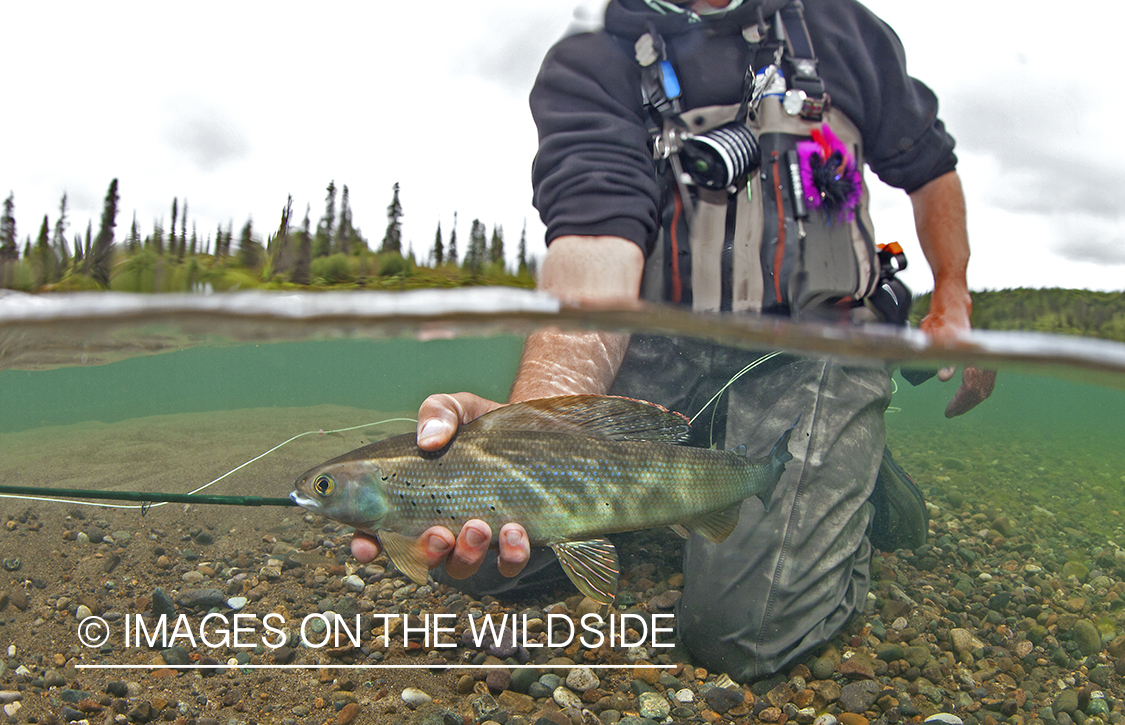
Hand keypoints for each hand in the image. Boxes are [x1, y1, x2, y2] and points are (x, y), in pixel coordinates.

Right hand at [350, 392, 531, 577]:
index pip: (380, 532)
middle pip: (422, 558)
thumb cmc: (483, 423)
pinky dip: (510, 556)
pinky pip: (508, 565)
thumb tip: (429, 440)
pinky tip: (515, 532)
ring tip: (479, 527)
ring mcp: (476, 539)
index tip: (366, 547)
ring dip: (466, 555)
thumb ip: (437, 412)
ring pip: (461, 566)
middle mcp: (442, 525)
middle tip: (440, 533)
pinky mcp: (511, 543)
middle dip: (427, 552)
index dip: (366, 546)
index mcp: (414, 499)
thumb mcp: (456, 408)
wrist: (534, 428)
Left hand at [919, 303, 995, 417]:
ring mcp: (986, 356)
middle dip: (964, 404)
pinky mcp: (986, 357)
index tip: (949, 412)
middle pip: (980, 389)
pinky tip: (966, 397)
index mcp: (971, 352)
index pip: (971, 384)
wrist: (951, 308)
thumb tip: (944, 378)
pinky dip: (977, 392)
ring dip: (970, 400)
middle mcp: (982, 355)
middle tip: (950, 413)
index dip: (960, 401)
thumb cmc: (939, 323)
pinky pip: (987, 381)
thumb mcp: (933, 339)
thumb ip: (941, 358)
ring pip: (985, 387)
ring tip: (956, 409)